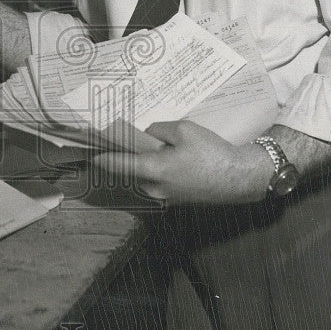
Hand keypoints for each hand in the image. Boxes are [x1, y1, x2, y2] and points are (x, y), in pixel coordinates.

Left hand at [93, 119, 274, 204]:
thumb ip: (159, 130)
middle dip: (133, 156)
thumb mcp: (184, 130)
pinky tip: (177, 158)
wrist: (241, 178)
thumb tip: (149, 136)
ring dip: (149, 163)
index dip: (103, 157)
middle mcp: (156, 188)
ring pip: (147, 177)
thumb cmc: (212, 153)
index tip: (89, 152)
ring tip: (166, 147)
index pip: (118, 165)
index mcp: (154, 170)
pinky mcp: (178, 199)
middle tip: (135, 139)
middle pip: (133, 170)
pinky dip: (161, 171)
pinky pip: (160, 182)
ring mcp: (167, 197)